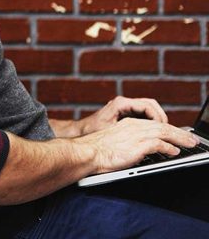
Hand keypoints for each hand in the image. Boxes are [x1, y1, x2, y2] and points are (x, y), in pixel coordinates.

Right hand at [76, 117, 198, 173]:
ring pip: (164, 132)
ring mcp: (135, 135)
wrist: (85, 153)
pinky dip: (168, 147)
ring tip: (190, 144)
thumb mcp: (114, 141)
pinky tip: (174, 152)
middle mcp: (133, 126)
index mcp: (127, 123)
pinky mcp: (136, 145)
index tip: (178, 135)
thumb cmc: (94, 151)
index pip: (153, 124)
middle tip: (192, 139)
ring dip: (180, 138)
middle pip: (162, 126)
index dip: (168, 129)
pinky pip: (158, 144)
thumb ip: (128, 141)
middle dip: (180, 133)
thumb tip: (141, 150)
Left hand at [78, 96, 168, 134]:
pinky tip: (154, 133)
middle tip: (167, 131)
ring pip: (149, 109)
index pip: (147, 105)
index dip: (158, 117)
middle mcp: (124, 102)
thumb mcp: (111, 131)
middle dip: (161, 117)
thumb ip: (128, 130)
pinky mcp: (126, 112)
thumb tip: (146, 133)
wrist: (81, 131)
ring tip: (163, 132)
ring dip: (157, 119)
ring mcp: (125, 107)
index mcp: (121, 103)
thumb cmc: (92, 131)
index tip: (163, 128)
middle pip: (151, 105)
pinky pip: (144, 114)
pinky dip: (151, 121)